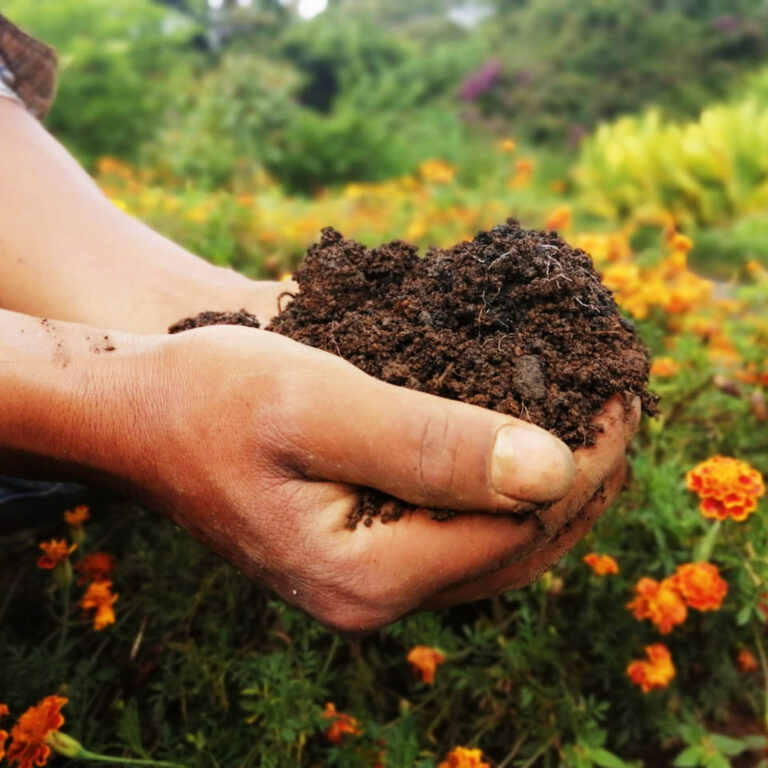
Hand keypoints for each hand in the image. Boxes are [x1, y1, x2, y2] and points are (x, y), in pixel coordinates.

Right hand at [118, 323, 638, 631]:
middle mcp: (372, 596)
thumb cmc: (211, 397)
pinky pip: (457, 530)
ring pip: (493, 544)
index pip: (514, 525)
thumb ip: (429, 444)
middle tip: (623, 406)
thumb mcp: (319, 405)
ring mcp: (365, 579)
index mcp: (364, 576)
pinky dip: (502, 489)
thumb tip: (550, 472)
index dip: (582, 460)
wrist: (137, 414)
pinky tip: (523, 448)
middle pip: (514, 547)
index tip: (621, 394)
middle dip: (580, 478)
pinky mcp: (359, 549)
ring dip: (549, 486)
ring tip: (593, 426)